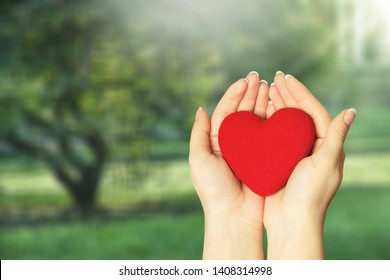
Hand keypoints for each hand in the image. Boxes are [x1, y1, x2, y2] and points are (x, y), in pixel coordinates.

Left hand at [189, 71, 268, 258]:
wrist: (234, 215)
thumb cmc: (213, 189)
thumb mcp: (199, 158)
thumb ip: (199, 133)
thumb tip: (200, 108)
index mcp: (216, 141)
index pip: (226, 112)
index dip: (234, 95)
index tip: (245, 80)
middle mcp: (233, 143)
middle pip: (242, 112)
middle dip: (250, 94)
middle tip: (260, 77)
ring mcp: (250, 150)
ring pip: (256, 121)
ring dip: (262, 102)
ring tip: (269, 85)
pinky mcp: (264, 157)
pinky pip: (268, 135)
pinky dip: (272, 120)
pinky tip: (277, 106)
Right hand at [263, 72, 355, 258]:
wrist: (291, 221)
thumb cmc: (310, 194)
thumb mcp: (326, 162)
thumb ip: (337, 136)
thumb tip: (351, 110)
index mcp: (326, 145)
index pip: (313, 111)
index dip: (300, 93)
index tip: (287, 78)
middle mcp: (311, 147)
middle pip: (299, 114)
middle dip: (287, 94)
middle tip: (274, 77)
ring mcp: (294, 153)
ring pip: (285, 123)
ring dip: (277, 105)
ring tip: (266, 89)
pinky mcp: (279, 160)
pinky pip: (273, 136)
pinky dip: (268, 122)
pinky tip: (260, 112)